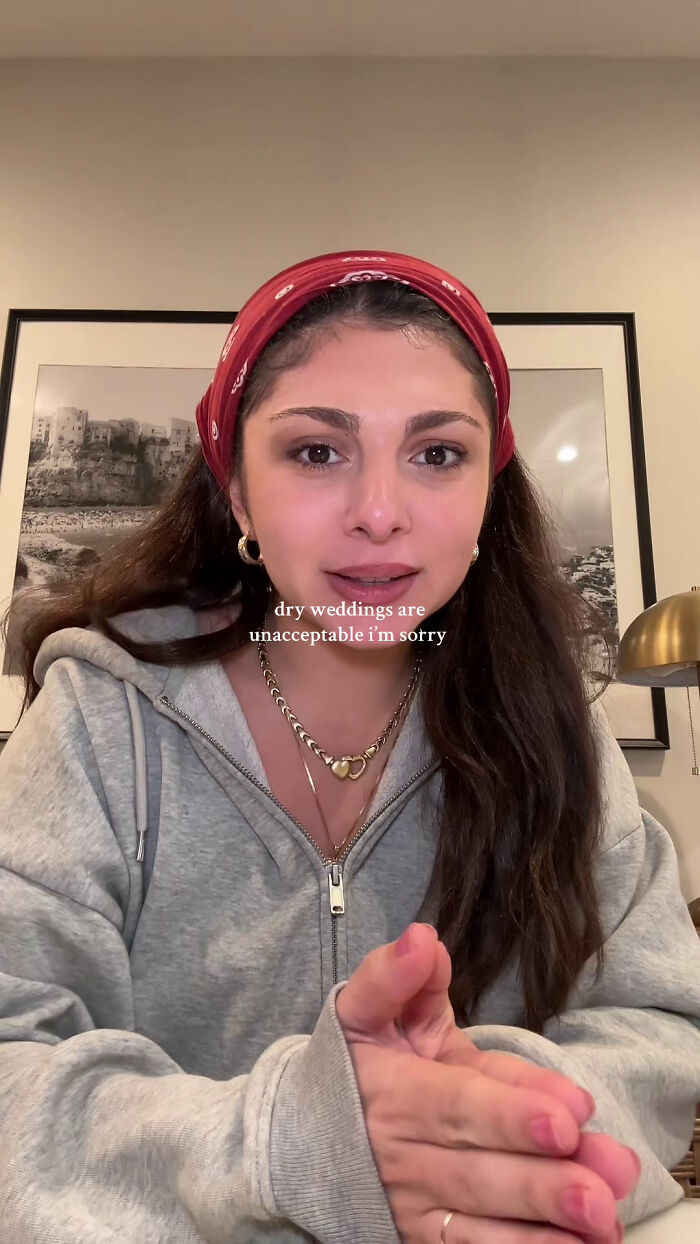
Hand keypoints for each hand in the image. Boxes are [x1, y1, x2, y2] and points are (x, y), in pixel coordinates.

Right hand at [336, 923, 639, 1243]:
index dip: (512, 1110)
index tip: (569, 1114)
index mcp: (393, 1091)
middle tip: (601, 1179)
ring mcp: (414, 1206)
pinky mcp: (421, 1241)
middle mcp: (403, 1156)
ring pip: (480, 1224)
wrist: (299, 1137)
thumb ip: (395, 976)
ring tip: (601, 1216)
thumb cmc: (354, 1066)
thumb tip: (422, 939)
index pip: (457, 1104)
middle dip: (542, 1179)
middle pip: (478, 1172)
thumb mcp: (364, 1011)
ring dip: (544, 1224)